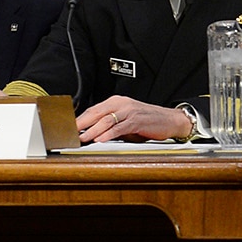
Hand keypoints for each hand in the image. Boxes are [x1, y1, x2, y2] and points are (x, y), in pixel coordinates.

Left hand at [75, 95, 191, 142]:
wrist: (170, 120)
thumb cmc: (148, 121)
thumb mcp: (126, 120)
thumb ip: (111, 125)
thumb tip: (93, 133)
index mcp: (117, 102)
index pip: (94, 109)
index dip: (81, 119)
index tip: (70, 128)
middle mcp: (122, 104)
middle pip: (97, 112)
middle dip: (82, 123)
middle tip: (71, 132)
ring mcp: (129, 111)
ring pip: (106, 120)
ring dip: (92, 130)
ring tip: (83, 138)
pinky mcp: (137, 121)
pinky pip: (119, 128)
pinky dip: (109, 134)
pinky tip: (101, 139)